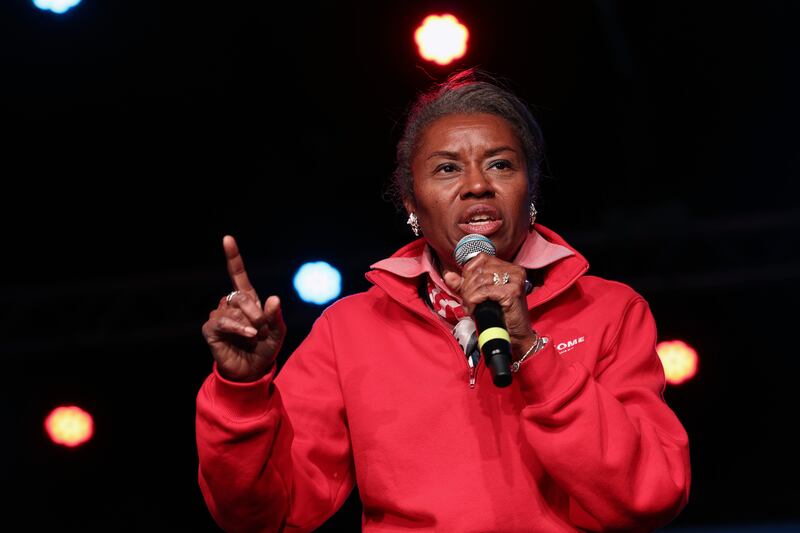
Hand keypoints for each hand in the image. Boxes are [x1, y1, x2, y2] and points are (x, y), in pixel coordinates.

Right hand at [201, 235, 286, 381]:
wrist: (253, 371)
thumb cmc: (265, 349)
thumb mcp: (278, 331)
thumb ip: (276, 315)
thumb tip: (273, 298)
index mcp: (247, 300)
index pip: (238, 274)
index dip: (233, 257)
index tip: (227, 239)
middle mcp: (230, 305)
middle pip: (241, 296)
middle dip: (256, 312)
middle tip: (262, 328)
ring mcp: (219, 316)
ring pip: (233, 309)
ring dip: (249, 323)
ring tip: (255, 337)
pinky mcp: (210, 330)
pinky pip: (224, 322)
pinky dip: (239, 328)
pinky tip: (248, 336)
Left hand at [443, 253, 536, 358]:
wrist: (515, 336)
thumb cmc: (499, 316)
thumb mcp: (478, 297)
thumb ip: (463, 285)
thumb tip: (448, 275)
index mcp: (508, 267)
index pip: (480, 258)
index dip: (468, 273)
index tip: (466, 289)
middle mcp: (514, 270)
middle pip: (478, 270)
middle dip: (467, 288)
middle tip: (467, 303)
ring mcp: (514, 280)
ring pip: (479, 281)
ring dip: (469, 296)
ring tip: (471, 308)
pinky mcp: (512, 292)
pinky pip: (484, 291)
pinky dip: (474, 301)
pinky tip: (475, 310)